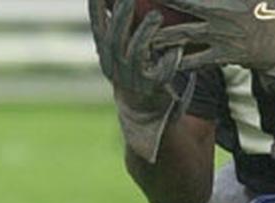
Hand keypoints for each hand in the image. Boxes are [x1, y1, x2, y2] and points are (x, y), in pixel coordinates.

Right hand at [89, 0, 192, 161]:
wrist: (147, 120)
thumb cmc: (140, 81)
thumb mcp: (127, 58)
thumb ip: (127, 35)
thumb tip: (130, 6)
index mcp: (107, 58)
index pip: (97, 29)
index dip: (95, 10)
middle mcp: (116, 70)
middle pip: (115, 39)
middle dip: (121, 15)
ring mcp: (134, 82)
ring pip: (136, 54)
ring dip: (145, 33)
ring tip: (155, 14)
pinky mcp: (153, 92)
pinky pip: (162, 74)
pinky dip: (170, 60)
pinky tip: (178, 48)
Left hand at [153, 0, 274, 88]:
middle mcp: (222, 13)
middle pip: (181, 5)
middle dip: (159, 5)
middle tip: (132, 6)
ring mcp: (223, 36)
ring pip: (184, 34)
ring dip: (160, 35)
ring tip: (141, 35)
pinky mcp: (228, 56)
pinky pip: (199, 59)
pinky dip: (181, 60)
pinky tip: (164, 61)